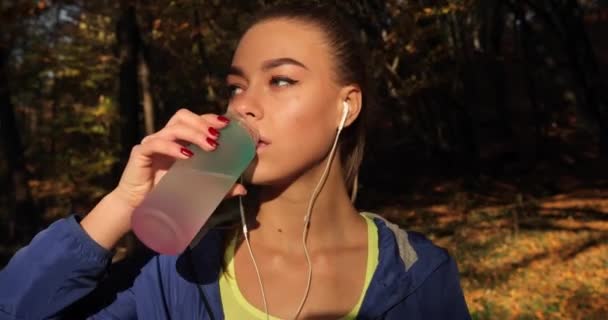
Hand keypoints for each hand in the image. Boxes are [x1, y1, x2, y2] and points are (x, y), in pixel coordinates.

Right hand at [112, 109, 247, 210]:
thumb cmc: (167, 195)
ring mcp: (153, 144)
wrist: (139, 209)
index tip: (227, 124)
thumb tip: (242, 190)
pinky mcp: (141, 153)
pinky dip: (173, 147)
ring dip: (193, 133)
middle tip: (218, 137)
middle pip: (183, 116)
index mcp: (179, 141)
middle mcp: (166, 138)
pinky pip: (156, 143)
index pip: (195, 120)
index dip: (210, 118)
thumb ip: (219, 188)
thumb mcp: (198, 190)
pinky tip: (186, 155)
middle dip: (203, 122)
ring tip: (210, 146)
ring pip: (173, 127)